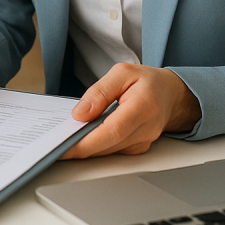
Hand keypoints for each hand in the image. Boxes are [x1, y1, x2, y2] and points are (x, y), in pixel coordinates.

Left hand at [59, 63, 201, 158]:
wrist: (171, 95)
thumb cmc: (147, 82)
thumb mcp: (121, 73)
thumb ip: (99, 91)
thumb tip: (80, 114)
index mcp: (143, 107)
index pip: (112, 131)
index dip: (86, 142)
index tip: (64, 146)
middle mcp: (145, 130)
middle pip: (107, 145)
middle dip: (78, 147)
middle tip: (53, 144)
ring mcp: (142, 142)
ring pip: (107, 151)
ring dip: (84, 147)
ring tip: (62, 138)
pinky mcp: (136, 148)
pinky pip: (111, 150)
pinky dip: (95, 145)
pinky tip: (81, 137)